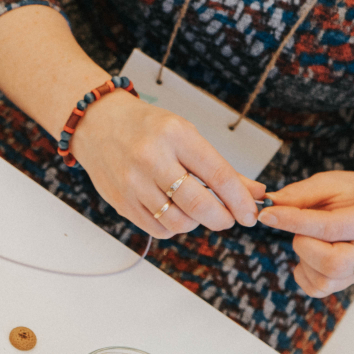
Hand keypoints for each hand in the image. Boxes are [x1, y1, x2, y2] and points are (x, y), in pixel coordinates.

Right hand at [68, 92, 263, 236]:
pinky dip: (172, 227)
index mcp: (175, 135)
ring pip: (179, 223)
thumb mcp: (186, 136)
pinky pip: (158, 229)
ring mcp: (133, 182)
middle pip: (199, 205)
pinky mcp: (120, 202)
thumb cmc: (146, 128)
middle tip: (228, 218)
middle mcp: (152, 158)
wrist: (97, 125)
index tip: (251, 214)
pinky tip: (172, 212)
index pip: (218, 175)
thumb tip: (256, 194)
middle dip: (223, 218)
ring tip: (194, 209)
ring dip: (195, 223)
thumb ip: (220, 168)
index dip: (240, 200)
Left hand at [257, 170, 353, 297]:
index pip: (330, 228)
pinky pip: (317, 289)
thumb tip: (269, 205)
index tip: (267, 215)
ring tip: (309, 238)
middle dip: (304, 246)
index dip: (294, 222)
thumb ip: (299, 194)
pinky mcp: (349, 283)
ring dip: (304, 259)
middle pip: (334, 264)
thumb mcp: (327, 183)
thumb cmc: (349, 193)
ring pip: (325, 281)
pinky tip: (310, 253)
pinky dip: (304, 272)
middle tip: (300, 231)